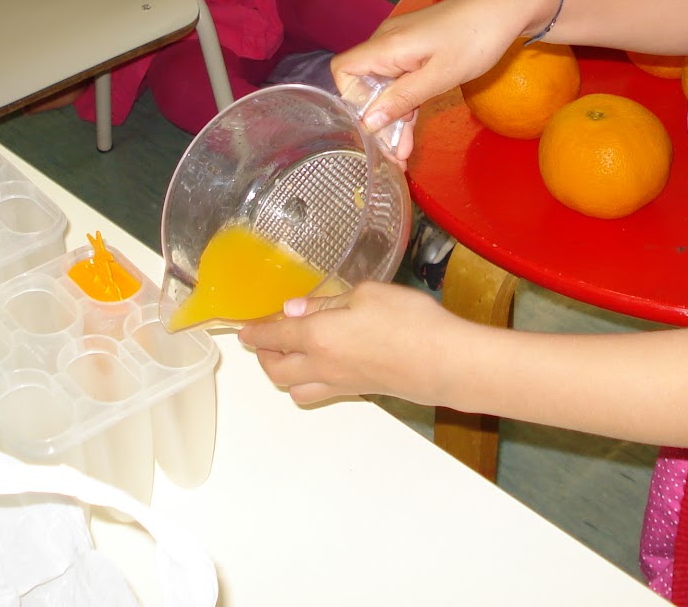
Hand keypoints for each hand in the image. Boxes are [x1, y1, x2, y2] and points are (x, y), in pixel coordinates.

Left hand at [241, 281, 458, 405]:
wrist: (444, 363)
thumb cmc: (409, 322)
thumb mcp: (367, 294)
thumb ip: (327, 302)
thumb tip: (296, 310)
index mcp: (318, 336)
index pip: (273, 336)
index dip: (254, 332)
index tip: (242, 329)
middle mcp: (323, 366)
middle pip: (276, 370)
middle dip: (263, 355)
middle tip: (264, 339)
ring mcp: (341, 383)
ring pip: (295, 389)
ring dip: (284, 373)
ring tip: (290, 353)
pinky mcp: (360, 391)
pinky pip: (319, 392)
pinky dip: (309, 381)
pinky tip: (323, 363)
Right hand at [329, 0, 556, 155]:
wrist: (506, 8)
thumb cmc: (475, 39)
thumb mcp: (441, 75)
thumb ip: (402, 98)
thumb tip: (367, 121)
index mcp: (386, 45)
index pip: (344, 71)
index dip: (350, 101)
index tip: (373, 127)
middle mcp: (387, 43)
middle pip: (364, 85)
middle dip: (376, 122)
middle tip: (393, 156)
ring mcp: (402, 46)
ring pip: (385, 87)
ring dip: (392, 119)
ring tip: (403, 155)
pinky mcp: (417, 50)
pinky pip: (402, 81)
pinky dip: (405, 105)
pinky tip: (411, 131)